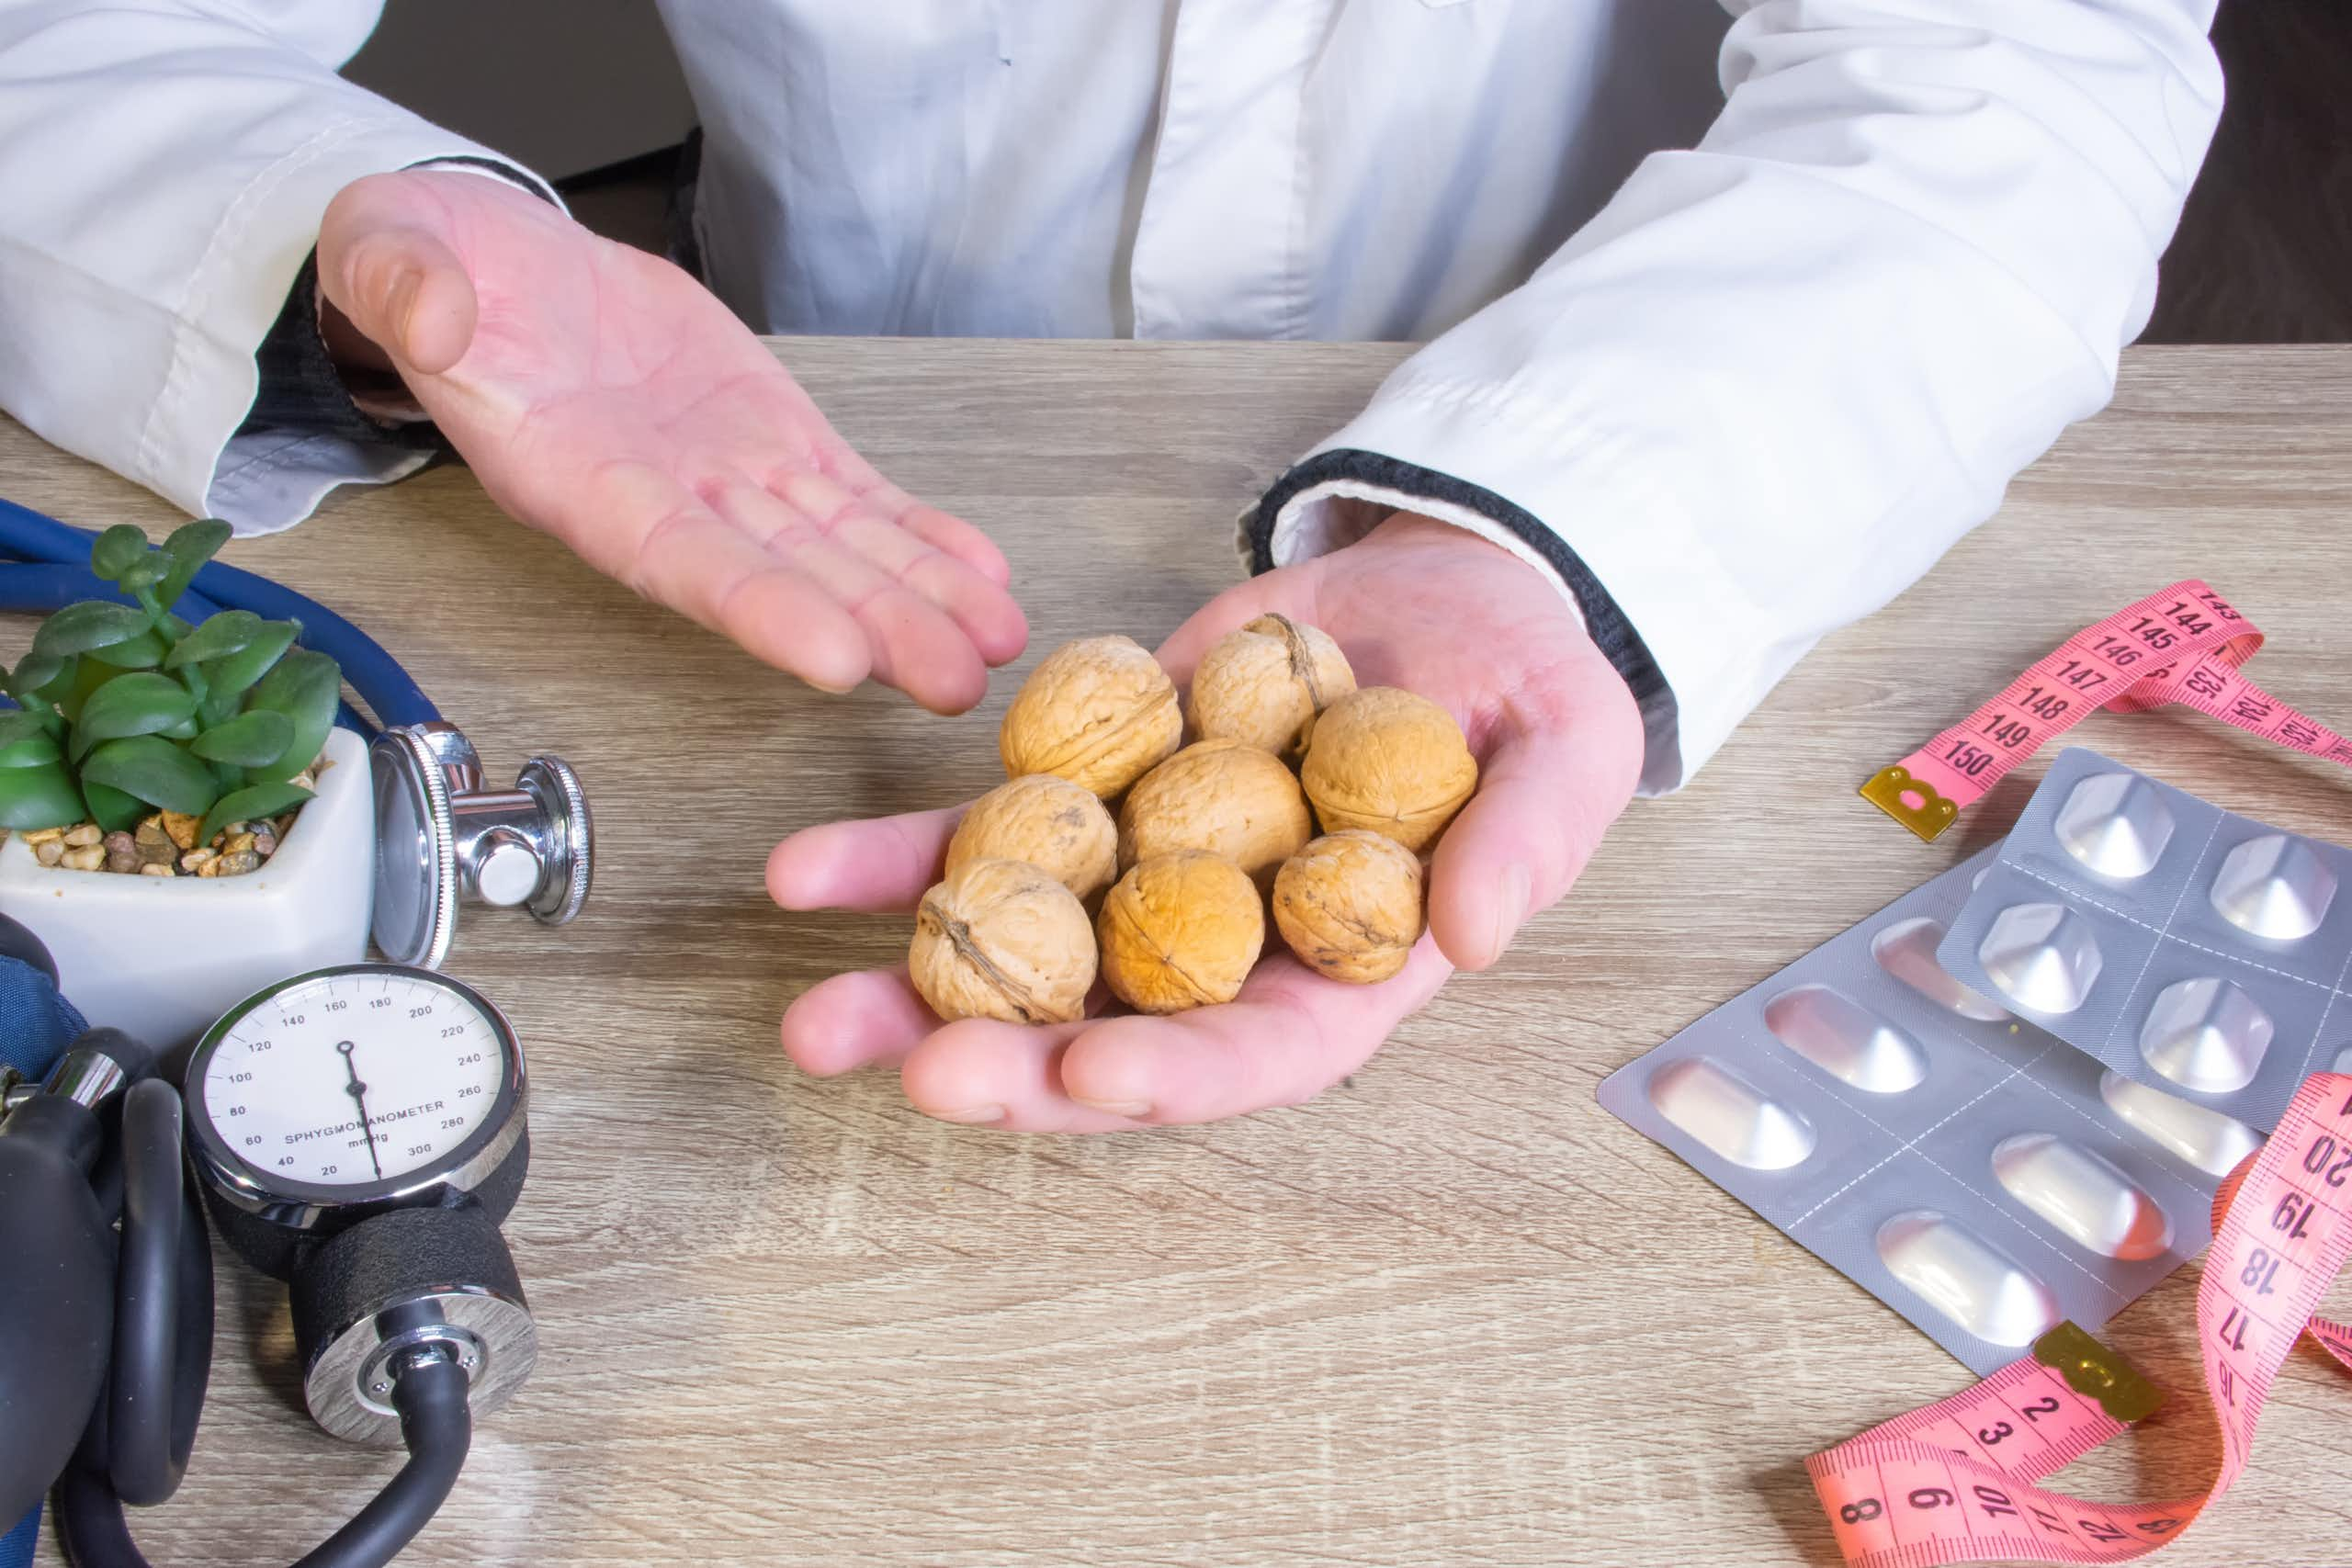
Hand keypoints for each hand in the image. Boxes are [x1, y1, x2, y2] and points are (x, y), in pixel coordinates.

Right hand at [316, 170, 1025, 710]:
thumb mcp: (390, 251)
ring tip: (996, 639)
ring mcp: (724, 474)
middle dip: (870, 627)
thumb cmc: (435, 275)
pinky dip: (920, 535)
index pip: (670, 554)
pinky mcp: (770, 438)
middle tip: (953, 678)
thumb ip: (403, 283)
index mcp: (568, 474)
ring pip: (834, 547)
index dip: (754, 604)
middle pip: (778, 574)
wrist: (493, 264)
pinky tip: (983, 575)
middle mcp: (660, 497)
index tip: (832, 654)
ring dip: (917, 598)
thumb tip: (431, 313)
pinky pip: (855, 496)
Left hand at [768, 513, 1644, 1129]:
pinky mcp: (1087, 794)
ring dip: (915, 989)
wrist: (1445, 600)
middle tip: (918, 1073)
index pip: (1262, 1052)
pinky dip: (896, 858)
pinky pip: (980, 837)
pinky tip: (807, 877)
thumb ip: (1528, 841)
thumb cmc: (1524, 696)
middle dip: (1012, 1064)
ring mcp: (1144, 877)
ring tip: (814, 1018)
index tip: (1098, 1077)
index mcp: (1343, 972)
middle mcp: (1227, 949)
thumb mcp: (1566, 753)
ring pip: (1019, 953)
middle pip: (1112, 1032)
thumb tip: (1475, 936)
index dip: (1181, 1075)